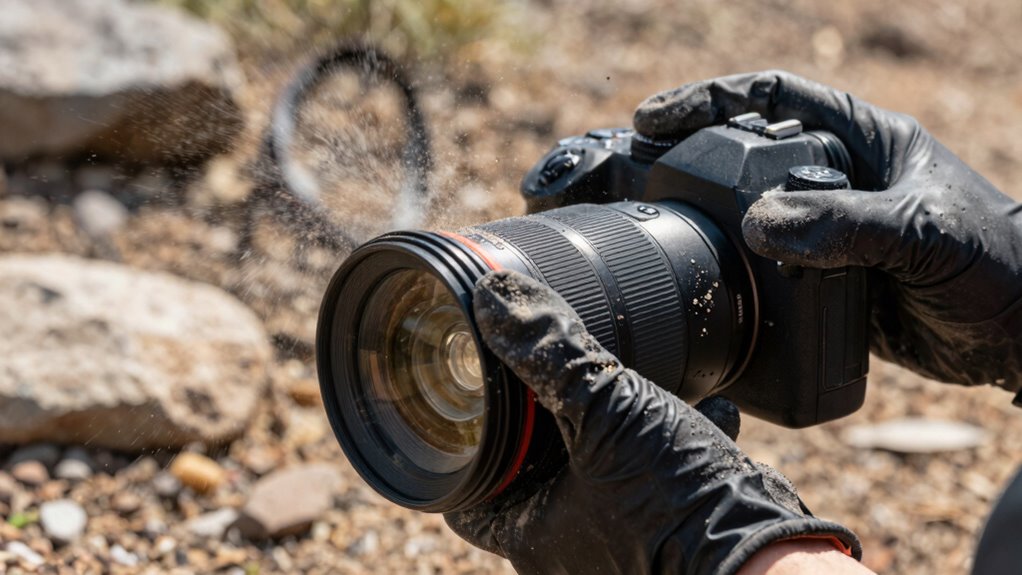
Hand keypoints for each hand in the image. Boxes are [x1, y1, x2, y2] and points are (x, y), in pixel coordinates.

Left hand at [444, 270, 859, 574]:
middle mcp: (570, 548)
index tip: (466, 405)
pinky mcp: (670, 533)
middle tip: (541, 382)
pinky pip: (657, 481)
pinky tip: (704, 405)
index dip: (461, 445)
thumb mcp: (604, 408)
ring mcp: (620, 544)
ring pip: (598, 476)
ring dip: (607, 430)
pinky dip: (670, 443)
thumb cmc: (675, 504)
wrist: (764, 558)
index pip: (467, 492)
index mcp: (532, 532)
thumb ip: (550, 351)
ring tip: (618, 383)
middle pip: (532, 478)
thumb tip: (497, 299)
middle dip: (540, 429)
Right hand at [635, 71, 1021, 393]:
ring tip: (642, 223)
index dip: (707, 101)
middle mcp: (834, 180)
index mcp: (860, 141)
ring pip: (742, 213)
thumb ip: (847, 224)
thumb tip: (760, 225)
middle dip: (683, 158)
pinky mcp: (819, 282)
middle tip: (628, 172)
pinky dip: (724, 273)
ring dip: (696, 218)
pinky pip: (758, 269)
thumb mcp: (923, 232)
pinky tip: (695, 282)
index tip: (652, 119)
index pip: (772, 100)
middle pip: (742, 154)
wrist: (1020, 334)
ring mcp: (823, 231)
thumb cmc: (997, 263)